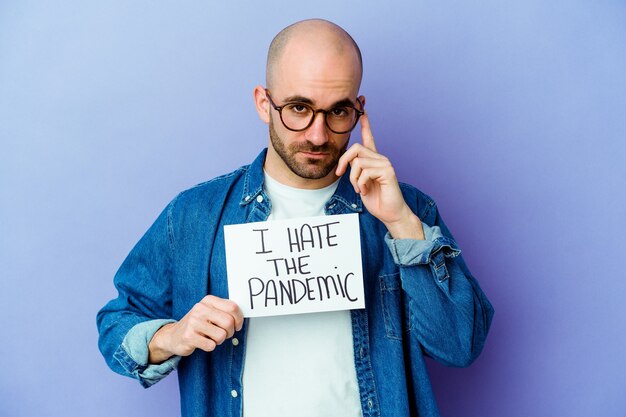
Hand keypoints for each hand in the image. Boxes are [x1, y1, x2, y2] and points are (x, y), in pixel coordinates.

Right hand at [148, 295, 243, 363]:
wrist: (173, 336)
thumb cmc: (197, 324)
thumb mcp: (210, 312)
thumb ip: (224, 311)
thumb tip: (241, 316)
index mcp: (208, 301)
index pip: (232, 307)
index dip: (239, 319)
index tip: (237, 325)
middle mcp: (200, 309)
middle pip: (229, 322)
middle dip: (230, 332)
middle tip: (225, 334)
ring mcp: (193, 322)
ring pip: (221, 335)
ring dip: (219, 340)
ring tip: (211, 337)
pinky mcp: (189, 336)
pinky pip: (211, 345)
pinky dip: (210, 346)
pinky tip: (202, 342)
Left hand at [335, 110, 424, 239]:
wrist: (390, 213)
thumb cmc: (375, 199)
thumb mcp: (359, 182)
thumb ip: (354, 169)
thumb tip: (346, 162)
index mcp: (373, 159)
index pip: (368, 137)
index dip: (364, 122)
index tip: (362, 105)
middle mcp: (380, 158)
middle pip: (355, 148)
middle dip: (343, 161)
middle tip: (339, 175)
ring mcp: (385, 163)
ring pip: (358, 162)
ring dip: (353, 179)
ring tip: (359, 189)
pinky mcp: (388, 171)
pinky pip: (364, 172)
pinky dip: (360, 184)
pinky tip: (366, 191)